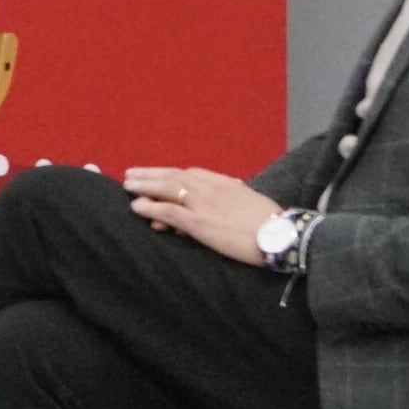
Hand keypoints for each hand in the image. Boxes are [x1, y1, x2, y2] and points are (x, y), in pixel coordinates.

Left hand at [123, 166, 280, 263]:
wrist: (281, 234)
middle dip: (150, 175)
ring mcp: (203, 204)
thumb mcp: (249, 202)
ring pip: (166, 189)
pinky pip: (168, 211)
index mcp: (224, 182)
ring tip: (127, 186)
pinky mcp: (199, 222)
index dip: (170, 175)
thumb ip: (232, 197)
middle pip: (173, 176)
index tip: (158, 175)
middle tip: (131, 174)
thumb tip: (224, 195)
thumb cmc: (270, 223)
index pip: (190, 174)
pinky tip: (136, 207)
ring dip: (144, 186)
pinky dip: (150, 207)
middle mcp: (210, 188)